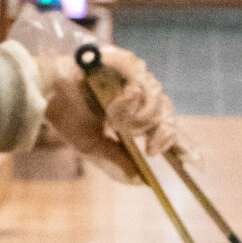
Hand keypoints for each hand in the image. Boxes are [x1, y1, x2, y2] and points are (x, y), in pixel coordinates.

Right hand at [37, 45, 180, 179]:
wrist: (46, 91)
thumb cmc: (67, 115)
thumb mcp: (92, 146)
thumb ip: (116, 161)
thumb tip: (141, 181)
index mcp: (133, 116)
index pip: (165, 129)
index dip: (183, 145)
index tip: (196, 164)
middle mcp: (138, 95)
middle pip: (168, 115)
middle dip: (161, 136)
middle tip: (150, 149)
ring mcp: (134, 76)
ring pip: (158, 101)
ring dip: (139, 118)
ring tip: (114, 118)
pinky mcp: (127, 61)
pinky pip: (143, 83)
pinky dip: (131, 99)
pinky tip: (114, 101)